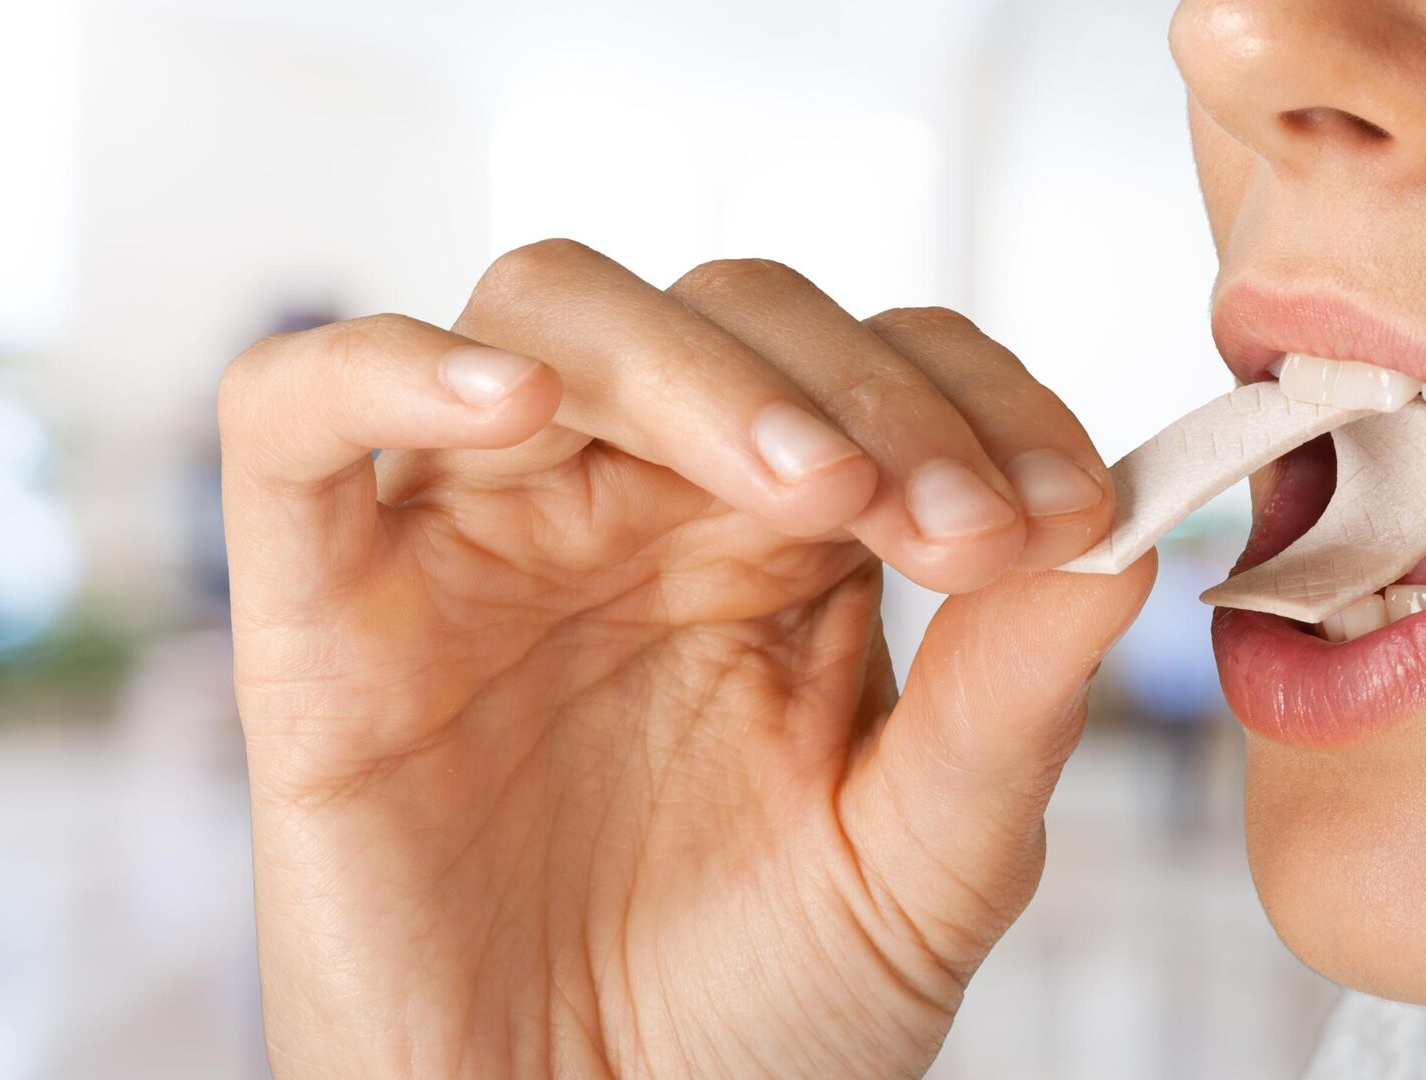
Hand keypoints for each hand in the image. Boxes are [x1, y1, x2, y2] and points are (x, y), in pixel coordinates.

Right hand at [219, 241, 1154, 1078]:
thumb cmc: (763, 1026)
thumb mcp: (927, 862)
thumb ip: (1015, 696)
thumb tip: (1129, 530)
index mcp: (786, 551)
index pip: (883, 366)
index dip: (979, 398)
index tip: (1070, 507)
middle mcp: (637, 515)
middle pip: (729, 314)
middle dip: (863, 389)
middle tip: (959, 521)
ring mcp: (479, 543)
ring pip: (547, 316)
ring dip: (693, 368)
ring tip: (811, 487)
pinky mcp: (318, 613)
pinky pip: (296, 417)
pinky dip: (385, 371)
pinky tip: (515, 405)